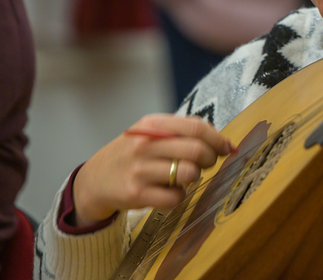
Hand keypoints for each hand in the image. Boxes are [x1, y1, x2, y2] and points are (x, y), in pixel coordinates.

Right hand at [72, 114, 231, 226]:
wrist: (96, 179)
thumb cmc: (133, 153)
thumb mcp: (152, 131)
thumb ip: (183, 131)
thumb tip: (224, 141)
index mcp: (153, 124)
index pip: (196, 128)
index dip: (217, 139)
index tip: (227, 147)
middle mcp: (145, 144)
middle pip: (196, 150)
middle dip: (210, 159)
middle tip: (207, 163)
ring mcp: (140, 170)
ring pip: (188, 174)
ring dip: (195, 177)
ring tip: (185, 176)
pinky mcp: (136, 194)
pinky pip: (175, 198)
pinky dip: (179, 196)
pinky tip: (170, 191)